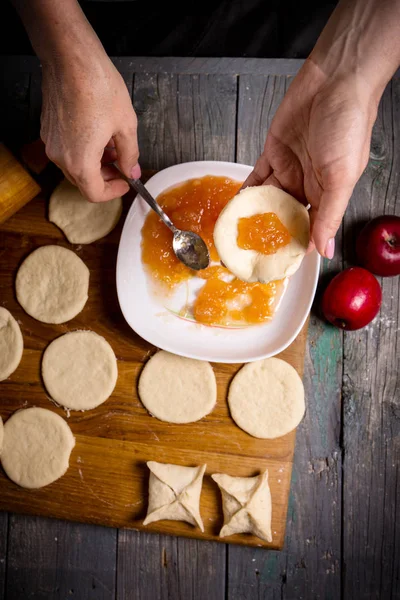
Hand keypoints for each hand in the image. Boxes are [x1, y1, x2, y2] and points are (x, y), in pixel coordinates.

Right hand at [40, 52, 139, 201]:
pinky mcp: (47, 130)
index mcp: (80, 162)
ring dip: (95, 164)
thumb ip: (130, 155)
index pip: (95, 194)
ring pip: (74, 166)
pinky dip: (83, 150)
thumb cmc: (98, 87)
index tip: (126, 183)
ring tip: (112, 146)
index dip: (114, 193)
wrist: (71, 58)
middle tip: (122, 165)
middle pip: (84, 181)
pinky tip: (97, 134)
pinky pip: (66, 150)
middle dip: (106, 177)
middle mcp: (61, 156)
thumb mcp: (126, 125)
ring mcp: (51, 143)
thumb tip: (132, 170)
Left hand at [244, 60, 378, 257]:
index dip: (295, 245)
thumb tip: (325, 249)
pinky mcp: (273, 153)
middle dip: (269, 234)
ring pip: (267, 199)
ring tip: (236, 234)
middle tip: (249, 252)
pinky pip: (256, 177)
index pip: (309, 228)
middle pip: (284, 217)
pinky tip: (235, 207)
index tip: (278, 263)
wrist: (334, 81)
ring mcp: (288, 169)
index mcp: (327, 194)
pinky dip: (246, 192)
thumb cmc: (347, 126)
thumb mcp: (341, 178)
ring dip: (253, 215)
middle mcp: (307, 185)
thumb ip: (329, 215)